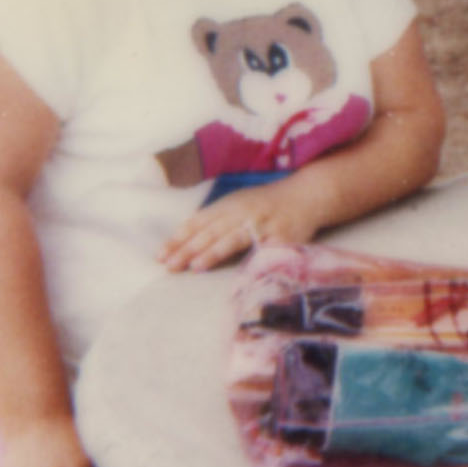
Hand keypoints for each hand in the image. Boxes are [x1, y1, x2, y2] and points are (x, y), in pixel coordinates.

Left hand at [160, 178, 320, 273]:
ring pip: (233, 239)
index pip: (198, 222)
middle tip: (169, 265)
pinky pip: (264, 250)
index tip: (160, 255)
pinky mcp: (281, 237)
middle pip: (211, 232)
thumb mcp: (238, 204)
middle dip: (188, 249)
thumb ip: (215, 219)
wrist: (307, 195)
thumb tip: (184, 237)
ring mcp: (262, 224)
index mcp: (229, 205)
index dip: (179, 239)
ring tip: (195, 266)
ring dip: (213, 252)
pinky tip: (239, 271)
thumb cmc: (267, 204)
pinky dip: (250, 260)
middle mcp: (243, 213)